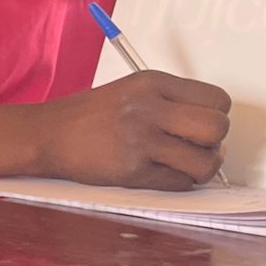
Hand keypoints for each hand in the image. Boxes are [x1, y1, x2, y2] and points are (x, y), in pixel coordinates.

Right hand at [36, 70, 231, 189]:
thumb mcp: (131, 90)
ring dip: (199, 168)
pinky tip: (159, 173)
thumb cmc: (90, 115)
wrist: (48, 134)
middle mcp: (149, 108)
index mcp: (152, 83)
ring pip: (204, 161)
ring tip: (181, 164)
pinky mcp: (132, 170)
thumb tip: (212, 132)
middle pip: (217, 127)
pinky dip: (177, 182)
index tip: (198, 124)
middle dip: (213, 143)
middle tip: (194, 146)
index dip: (215, 115)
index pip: (217, 99)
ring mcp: (141, 140)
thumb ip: (170, 102)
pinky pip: (179, 183)